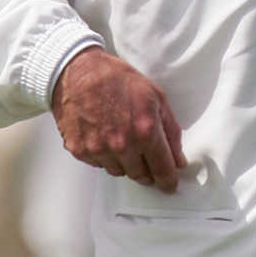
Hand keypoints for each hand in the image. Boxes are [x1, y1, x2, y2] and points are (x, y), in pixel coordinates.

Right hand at [51, 47, 186, 190]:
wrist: (77, 71)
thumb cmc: (118, 79)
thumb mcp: (156, 97)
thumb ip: (171, 131)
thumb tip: (178, 160)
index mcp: (145, 131)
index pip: (162, 170)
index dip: (168, 180)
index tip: (170, 184)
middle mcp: (122, 145)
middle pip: (141, 175)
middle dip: (148, 170)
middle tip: (147, 159)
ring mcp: (98, 149)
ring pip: (119, 172)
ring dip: (125, 163)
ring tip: (122, 139)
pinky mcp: (79, 150)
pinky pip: (99, 164)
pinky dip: (105, 156)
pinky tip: (104, 136)